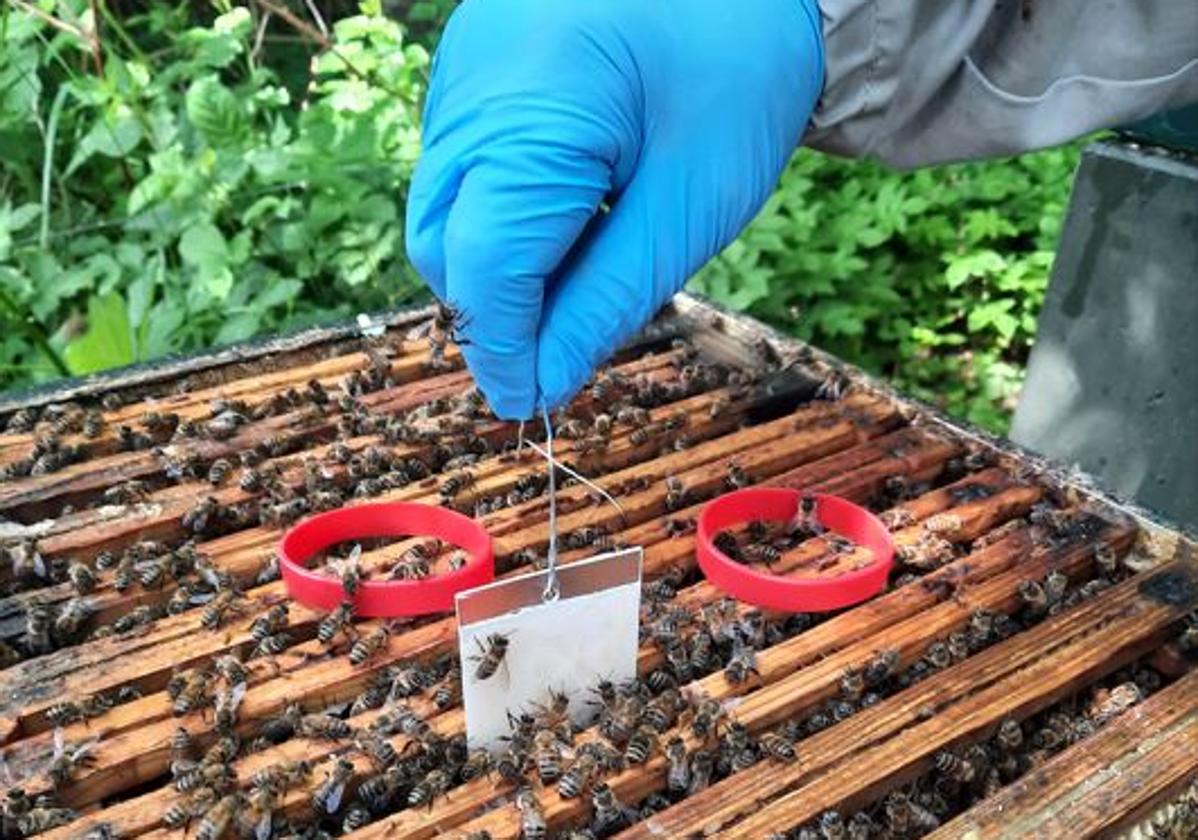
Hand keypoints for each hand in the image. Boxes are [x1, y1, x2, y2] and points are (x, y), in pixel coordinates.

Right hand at [406, 0, 823, 418]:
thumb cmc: (741, 69)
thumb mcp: (693, 202)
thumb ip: (608, 298)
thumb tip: (543, 380)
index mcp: (532, 111)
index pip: (484, 266)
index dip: (503, 347)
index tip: (530, 403)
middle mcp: (472, 85)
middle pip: (443, 241)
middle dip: (493, 309)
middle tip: (556, 348)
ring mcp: (464, 67)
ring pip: (443, 205)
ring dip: (495, 260)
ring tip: (576, 272)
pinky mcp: (473, 62)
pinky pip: (462, 162)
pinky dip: (500, 209)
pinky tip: (568, 210)